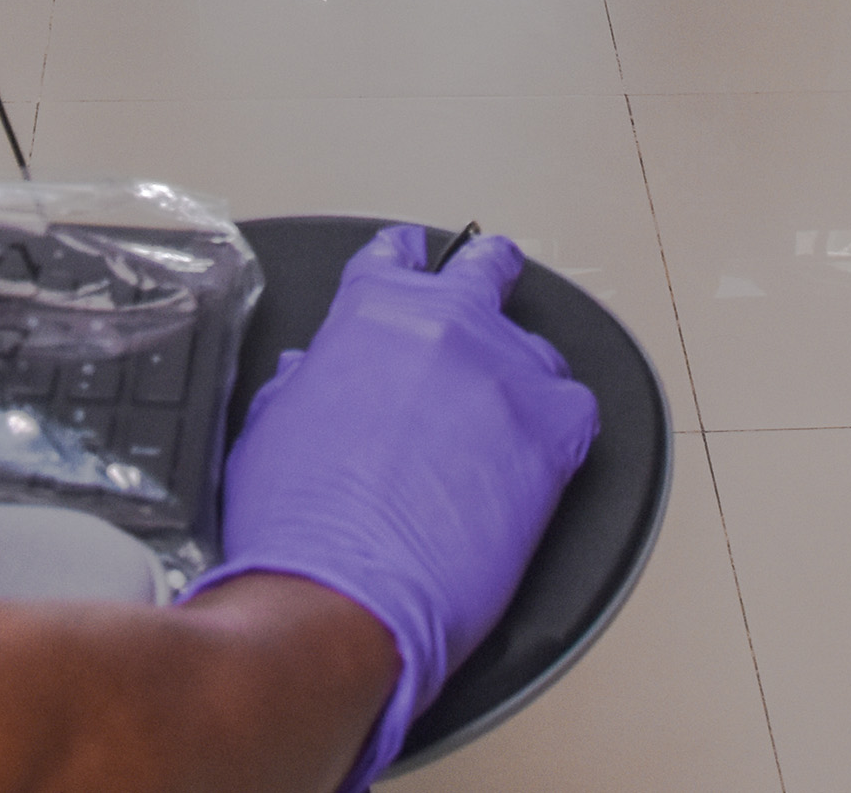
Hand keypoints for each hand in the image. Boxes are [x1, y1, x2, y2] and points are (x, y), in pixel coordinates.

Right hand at [195, 230, 598, 789]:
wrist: (342, 593)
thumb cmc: (299, 526)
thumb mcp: (270, 428)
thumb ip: (301, 386)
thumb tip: (309, 378)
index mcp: (370, 314)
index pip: (394, 256)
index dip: (404, 256)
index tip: (412, 256)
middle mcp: (442, 327)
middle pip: (486, 269)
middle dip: (488, 273)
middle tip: (491, 280)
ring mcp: (502, 374)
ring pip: (537, 349)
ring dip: (521, 374)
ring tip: (506, 413)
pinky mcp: (550, 432)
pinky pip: (579, 410)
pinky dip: (562, 430)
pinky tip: (544, 454)